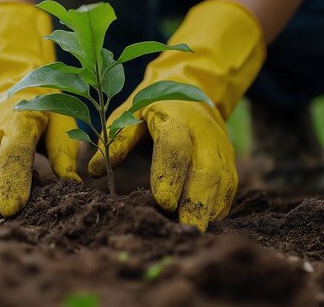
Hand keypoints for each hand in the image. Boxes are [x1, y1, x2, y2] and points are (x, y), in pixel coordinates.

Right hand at [0, 88, 79, 215]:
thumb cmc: (45, 106)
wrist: (15, 80)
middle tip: (11, 213)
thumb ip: (64, 154)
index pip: (12, 154)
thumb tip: (72, 184)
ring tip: (0, 206)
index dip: (12, 182)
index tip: (14, 208)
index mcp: (20, 118)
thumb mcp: (62, 123)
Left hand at [90, 99, 236, 230]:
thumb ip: (115, 141)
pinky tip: (204, 225)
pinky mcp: (230, 163)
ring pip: (223, 183)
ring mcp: (222, 149)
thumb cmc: (154, 106)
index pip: (175, 148)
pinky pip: (228, 190)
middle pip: (206, 171)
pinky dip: (218, 209)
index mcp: (175, 118)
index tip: (164, 203)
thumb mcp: (130, 113)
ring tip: (194, 234)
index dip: (171, 175)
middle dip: (197, 203)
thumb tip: (93, 171)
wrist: (193, 90)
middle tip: (186, 231)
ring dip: (209, 210)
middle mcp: (205, 134)